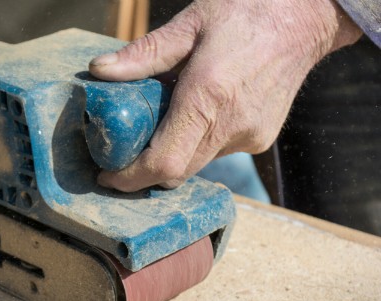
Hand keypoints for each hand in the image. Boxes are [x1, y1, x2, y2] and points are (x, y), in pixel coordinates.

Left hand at [89, 0, 361, 190]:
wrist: (307, 17)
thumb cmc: (247, 11)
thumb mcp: (189, 23)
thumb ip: (143, 54)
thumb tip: (99, 71)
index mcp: (208, 95)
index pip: (164, 162)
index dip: (132, 177)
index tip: (107, 177)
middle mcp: (231, 125)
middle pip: (177, 172)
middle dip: (144, 172)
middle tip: (120, 156)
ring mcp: (250, 136)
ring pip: (196, 164)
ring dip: (170, 155)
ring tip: (156, 126)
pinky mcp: (261, 139)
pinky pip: (216, 153)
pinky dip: (196, 144)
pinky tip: (192, 117)